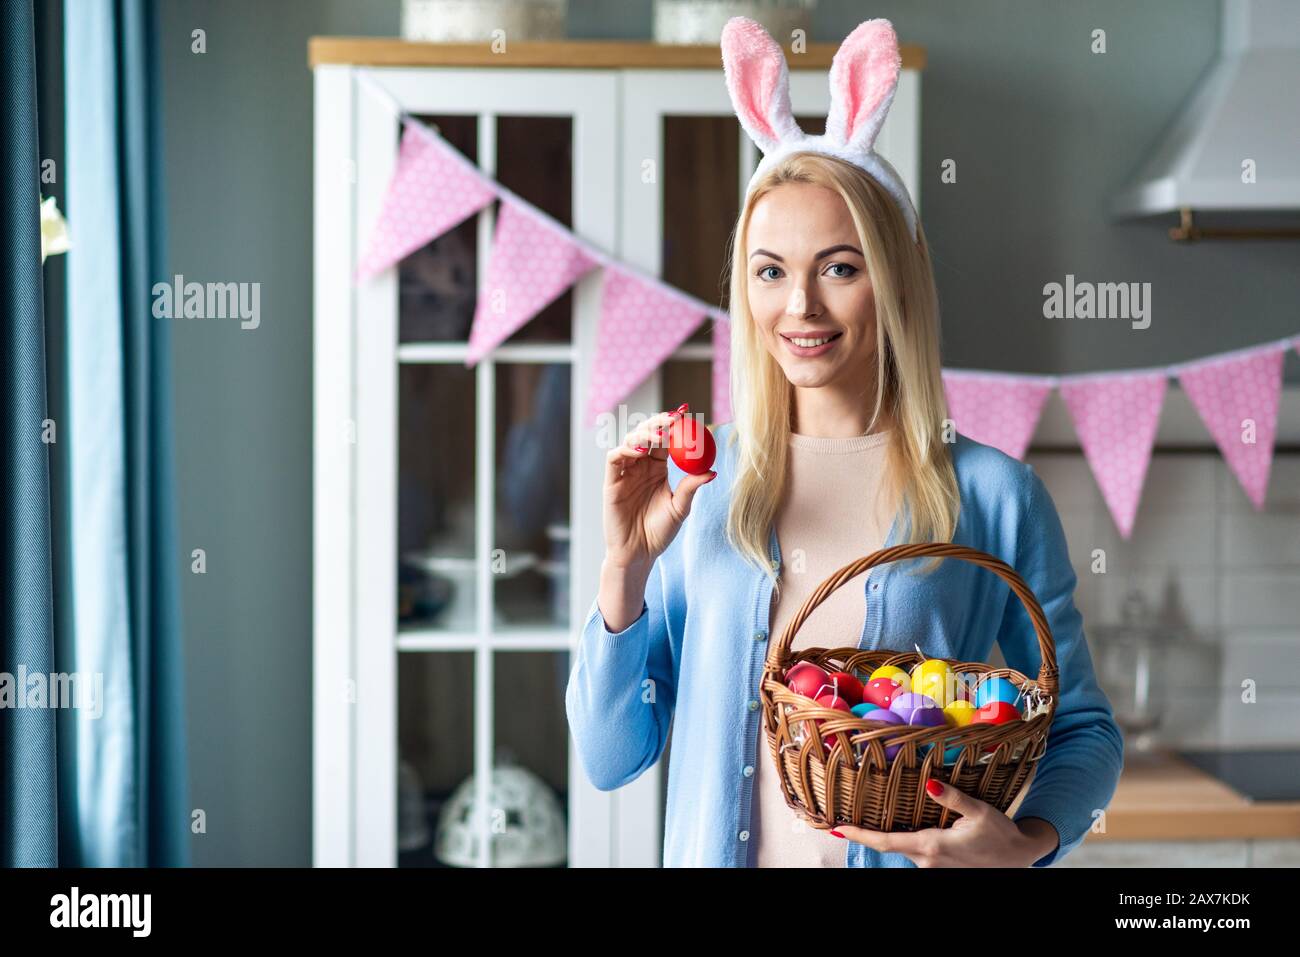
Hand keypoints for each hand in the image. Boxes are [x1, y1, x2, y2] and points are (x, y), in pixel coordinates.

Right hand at [602, 404, 715, 570]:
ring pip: (630, 441)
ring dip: (644, 434)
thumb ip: (691, 487)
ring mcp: (625, 473)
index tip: (687, 413)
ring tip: (660, 435)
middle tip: (674, 418)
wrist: (638, 554)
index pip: (665, 440)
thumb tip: (712, 471)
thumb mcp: (680, 508)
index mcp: (657, 469)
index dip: (674, 425)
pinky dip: (626, 450)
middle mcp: (640, 467)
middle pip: (646, 434)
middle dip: (659, 422)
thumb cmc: (659, 532)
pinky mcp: (611, 482)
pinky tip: (640, 451)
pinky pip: (615, 458)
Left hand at [827, 780, 1058, 866]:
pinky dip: (904, 840)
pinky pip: (916, 853)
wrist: (1020, 858)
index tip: (837, 828)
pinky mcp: (941, 868)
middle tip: (846, 816)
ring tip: (870, 816)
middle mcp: (928, 861)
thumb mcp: (980, 812)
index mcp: (932, 846)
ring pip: (904, 848)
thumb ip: (952, 797)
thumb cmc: (1001, 835)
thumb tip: (930, 783)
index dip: (860, 835)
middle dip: (869, 832)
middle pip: (890, 844)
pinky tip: (904, 826)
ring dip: (889, 835)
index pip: (886, 841)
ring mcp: (934, 867)